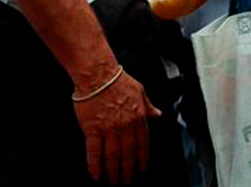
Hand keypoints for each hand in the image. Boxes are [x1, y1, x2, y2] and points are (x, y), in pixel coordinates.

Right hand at [73, 69, 160, 183]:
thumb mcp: (141, 91)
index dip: (143, 158)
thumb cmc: (118, 80)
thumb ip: (148, 106)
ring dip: (113, 171)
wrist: (98, 75)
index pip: (143, 143)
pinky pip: (94, 151)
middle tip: (128, 181)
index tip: (142, 168)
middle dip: (129, 169)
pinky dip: (95, 164)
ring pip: (113, 156)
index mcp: (139, 117)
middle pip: (129, 153)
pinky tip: (96, 174)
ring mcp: (109, 129)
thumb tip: (158, 114)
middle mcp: (125, 126)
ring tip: (113, 181)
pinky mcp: (92, 129)